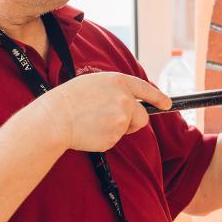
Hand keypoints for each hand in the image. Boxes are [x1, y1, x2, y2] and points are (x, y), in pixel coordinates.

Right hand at [33, 72, 171, 151]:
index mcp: (119, 82)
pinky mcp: (114, 137)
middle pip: (142, 116)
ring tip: (93, 122)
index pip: (145, 89)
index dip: (158, 97)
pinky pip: (114, 140)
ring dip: (116, 129)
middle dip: (134, 122)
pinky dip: (104, 138)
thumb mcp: (94, 83)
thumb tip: (127, 101)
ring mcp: (121, 119)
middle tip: (114, 121)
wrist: (54, 119)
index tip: (167, 103)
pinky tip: (89, 131)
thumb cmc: (68, 99)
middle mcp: (125, 100)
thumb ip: (114, 89)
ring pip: (127, 129)